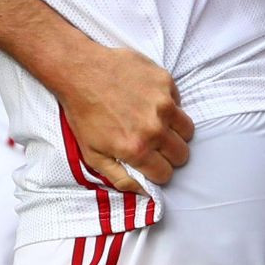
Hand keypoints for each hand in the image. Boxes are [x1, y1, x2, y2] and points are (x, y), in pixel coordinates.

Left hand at [55, 45, 193, 190]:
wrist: (78, 70)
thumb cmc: (82, 112)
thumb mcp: (91, 153)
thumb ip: (119, 177)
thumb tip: (144, 193)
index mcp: (136, 148)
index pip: (166, 174)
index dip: (157, 171)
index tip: (149, 163)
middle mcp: (154, 128)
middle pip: (182, 154)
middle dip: (169, 154)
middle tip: (152, 143)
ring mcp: (163, 103)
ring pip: (187, 129)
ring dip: (174, 131)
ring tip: (154, 123)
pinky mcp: (165, 82)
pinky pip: (178, 101)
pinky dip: (167, 104)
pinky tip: (144, 99)